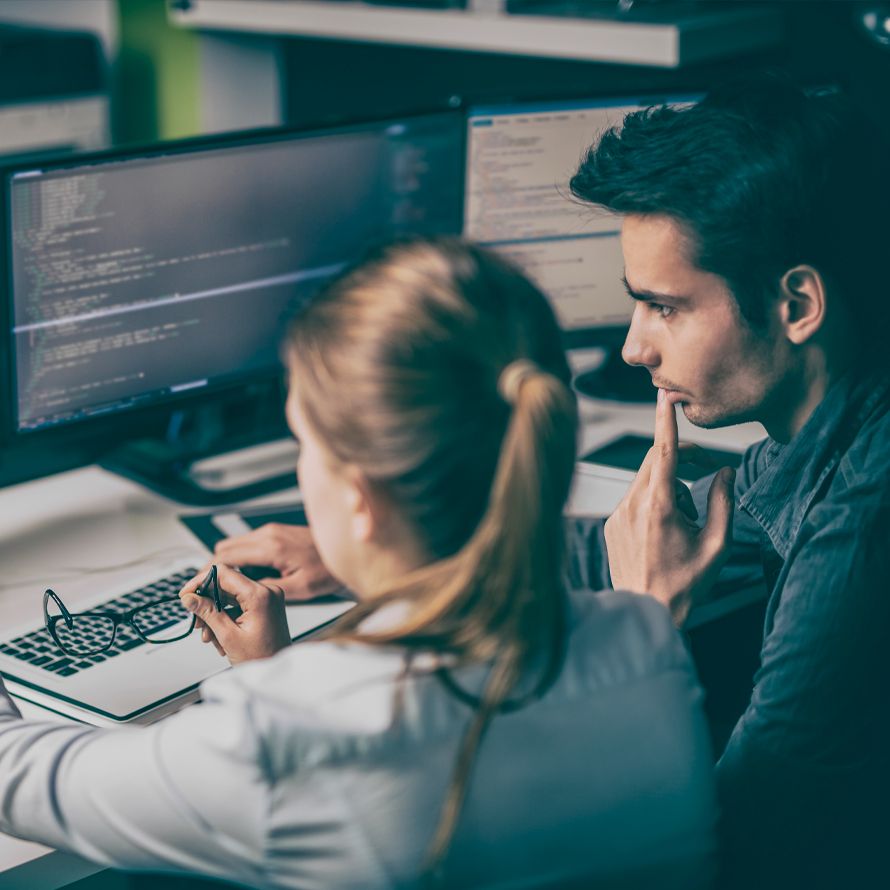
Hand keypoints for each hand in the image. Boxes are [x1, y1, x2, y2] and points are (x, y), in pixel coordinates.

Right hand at [180, 564, 291, 663]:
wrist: (276, 671)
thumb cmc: (262, 658)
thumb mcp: (228, 636)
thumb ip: (207, 612)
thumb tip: (189, 597)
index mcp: (260, 595)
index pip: (224, 573)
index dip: (201, 581)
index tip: (186, 594)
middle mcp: (267, 591)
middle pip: (226, 585)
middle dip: (207, 603)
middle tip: (197, 621)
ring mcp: (268, 598)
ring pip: (230, 597)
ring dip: (215, 614)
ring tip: (209, 636)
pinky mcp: (266, 606)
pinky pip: (239, 605)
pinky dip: (226, 618)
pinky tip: (220, 637)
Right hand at [213, 523, 344, 601]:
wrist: (346, 550)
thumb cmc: (328, 570)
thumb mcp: (299, 588)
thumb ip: (268, 589)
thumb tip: (242, 593)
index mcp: (271, 547)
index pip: (226, 557)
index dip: (209, 573)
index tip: (200, 587)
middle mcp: (268, 534)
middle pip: (224, 547)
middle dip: (213, 569)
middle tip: (210, 590)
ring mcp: (271, 531)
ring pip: (234, 544)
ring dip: (226, 563)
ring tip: (225, 586)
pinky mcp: (275, 532)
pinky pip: (247, 543)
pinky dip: (239, 557)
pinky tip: (245, 576)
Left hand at [603, 390, 735, 623]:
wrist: (648, 611)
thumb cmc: (686, 584)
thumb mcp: (718, 544)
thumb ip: (724, 502)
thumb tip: (726, 472)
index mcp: (659, 506)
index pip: (662, 452)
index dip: (665, 421)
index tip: (664, 397)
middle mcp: (632, 504)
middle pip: (655, 460)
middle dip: (681, 458)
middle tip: (706, 470)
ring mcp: (617, 514)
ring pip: (645, 479)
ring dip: (669, 485)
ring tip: (686, 521)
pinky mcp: (610, 524)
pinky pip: (633, 498)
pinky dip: (652, 501)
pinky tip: (664, 530)